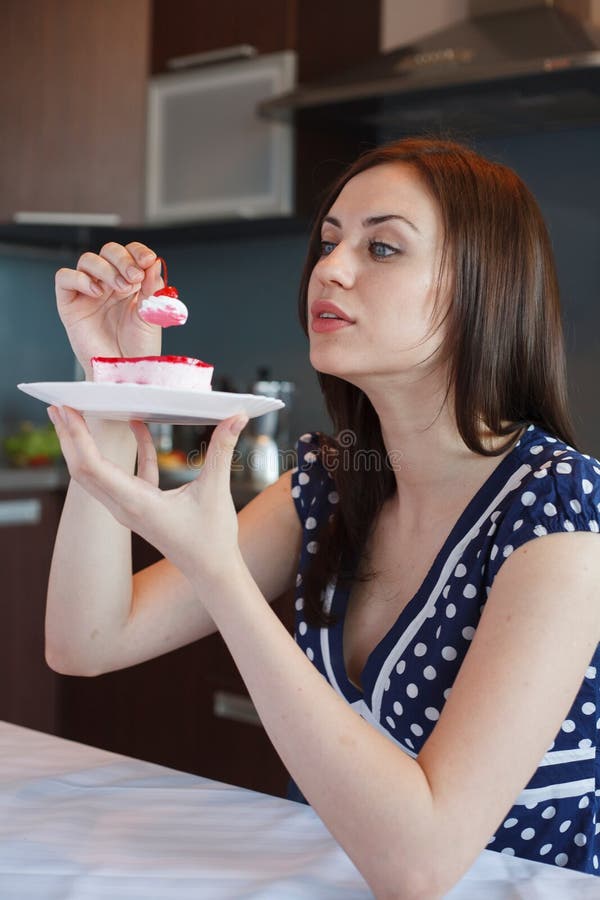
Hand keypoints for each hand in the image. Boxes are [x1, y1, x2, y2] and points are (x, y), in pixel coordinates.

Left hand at [48, 405, 248, 584]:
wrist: (213, 572)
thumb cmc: (213, 539)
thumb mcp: (216, 490)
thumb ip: (221, 449)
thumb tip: (236, 414)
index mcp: (135, 503)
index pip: (92, 467)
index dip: (76, 437)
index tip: (66, 410)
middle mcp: (124, 507)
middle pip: (82, 470)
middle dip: (68, 437)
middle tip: (59, 405)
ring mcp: (129, 508)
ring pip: (97, 473)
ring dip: (86, 444)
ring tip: (77, 413)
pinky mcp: (141, 506)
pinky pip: (126, 474)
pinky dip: (128, 450)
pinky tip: (137, 425)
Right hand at [56, 242, 162, 378]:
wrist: (124, 372)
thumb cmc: (139, 349)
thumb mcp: (152, 315)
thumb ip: (152, 288)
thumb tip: (154, 263)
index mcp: (131, 283)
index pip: (130, 254)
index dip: (137, 251)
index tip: (148, 260)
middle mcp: (108, 284)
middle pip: (108, 251)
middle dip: (123, 260)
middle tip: (134, 277)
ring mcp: (88, 292)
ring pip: (87, 260)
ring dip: (105, 269)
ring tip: (119, 288)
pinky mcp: (70, 304)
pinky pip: (64, 278)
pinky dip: (79, 278)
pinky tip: (96, 292)